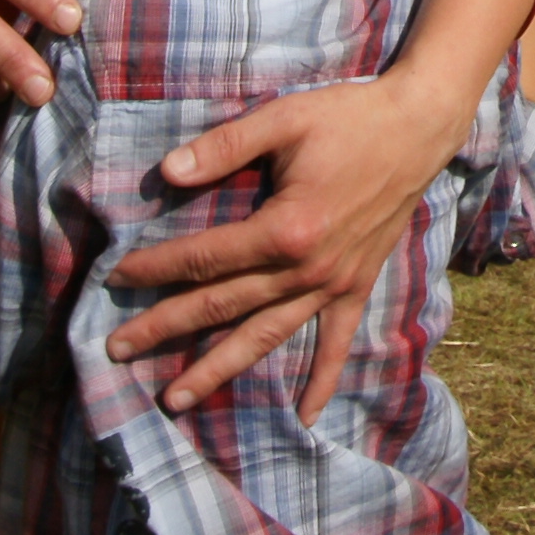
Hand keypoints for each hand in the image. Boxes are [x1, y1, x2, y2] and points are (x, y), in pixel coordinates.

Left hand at [106, 67, 475, 412]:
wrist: (418, 127)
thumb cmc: (348, 117)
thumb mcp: (282, 119)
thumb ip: (224, 146)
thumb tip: (167, 171)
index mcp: (285, 228)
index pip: (204, 258)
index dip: (156, 267)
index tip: (117, 278)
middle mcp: (307, 269)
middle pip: (222, 306)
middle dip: (165, 329)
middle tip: (117, 350)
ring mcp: (333, 285)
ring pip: (264, 337)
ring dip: (218, 369)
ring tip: (177, 400)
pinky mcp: (356, 287)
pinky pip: (335, 343)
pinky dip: (320, 381)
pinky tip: (303, 417)